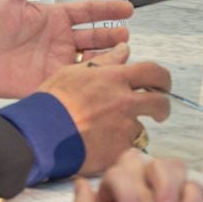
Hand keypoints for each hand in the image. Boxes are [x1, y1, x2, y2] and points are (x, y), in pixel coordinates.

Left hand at [0, 0, 132, 96]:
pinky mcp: (52, 79)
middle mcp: (61, 37)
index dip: (108, 9)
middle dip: (113, 35)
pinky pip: (78, 77)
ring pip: (91, 56)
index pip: (88, 11)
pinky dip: (92, 76)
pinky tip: (103, 74)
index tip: (127, 9)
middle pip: (95, 35)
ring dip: (108, 55)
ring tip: (122, 54)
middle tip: (126, 36)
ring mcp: (58, 59)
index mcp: (55, 17)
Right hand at [39, 55, 173, 173]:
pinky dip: (119, 148)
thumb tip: (123, 50)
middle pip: (160, 102)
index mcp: (114, 79)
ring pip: (142, 128)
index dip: (163, 78)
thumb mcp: (72, 72)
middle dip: (162, 107)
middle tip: (158, 112)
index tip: (162, 85)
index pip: (153, 72)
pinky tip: (101, 147)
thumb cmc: (50, 104)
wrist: (39, 136)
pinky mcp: (118, 150)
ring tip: (111, 133)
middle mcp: (124, 102)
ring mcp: (123, 127)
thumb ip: (103, 62)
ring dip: (132, 130)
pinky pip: (128, 148)